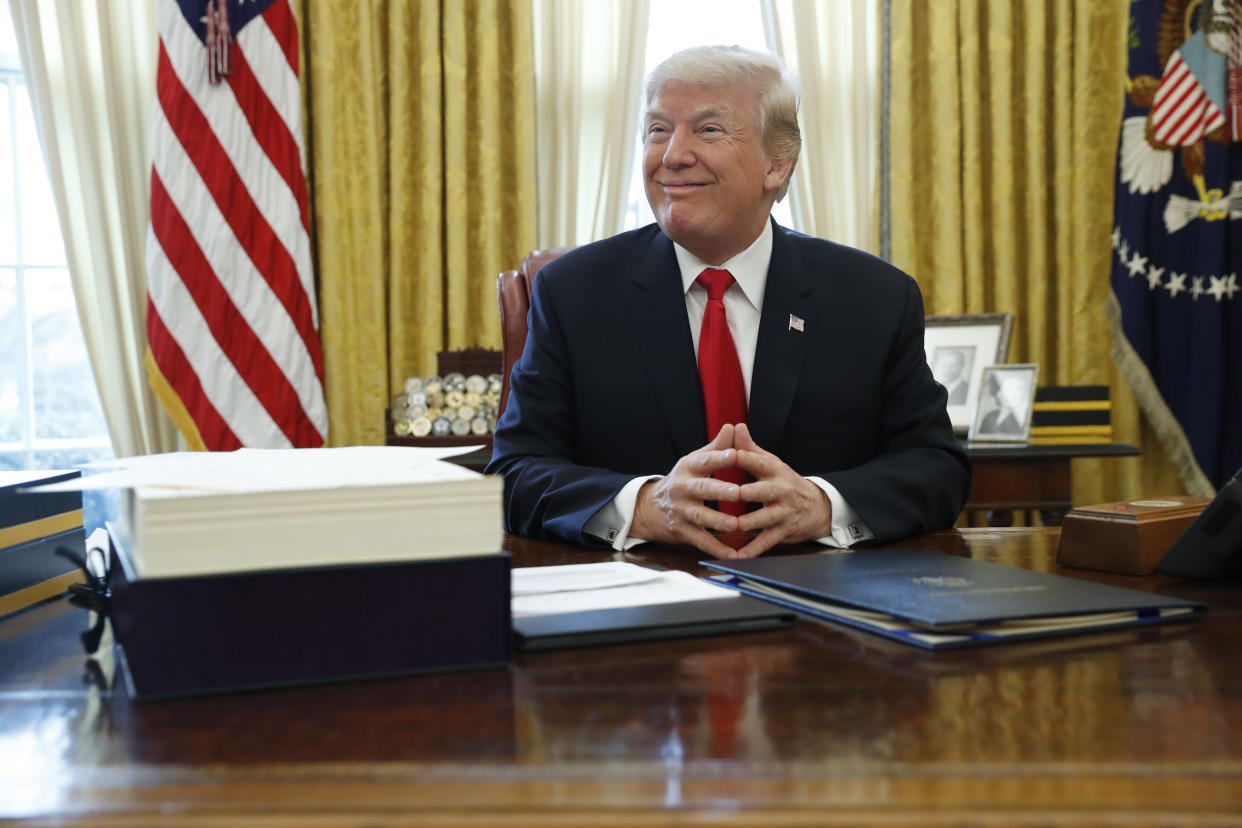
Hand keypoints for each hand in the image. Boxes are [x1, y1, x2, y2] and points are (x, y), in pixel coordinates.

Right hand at [630, 424, 745, 558]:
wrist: (651, 508)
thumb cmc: (683, 480)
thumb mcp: (695, 461)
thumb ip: (716, 447)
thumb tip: (733, 427)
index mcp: (689, 468)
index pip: (705, 460)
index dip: (720, 457)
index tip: (736, 454)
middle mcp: (682, 488)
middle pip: (702, 489)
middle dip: (721, 491)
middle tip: (739, 492)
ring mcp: (681, 511)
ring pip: (700, 517)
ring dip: (718, 522)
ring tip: (736, 525)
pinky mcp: (682, 531)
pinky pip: (701, 540)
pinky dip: (717, 548)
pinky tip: (733, 553)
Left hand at [731, 424, 832, 557]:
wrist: (818, 507)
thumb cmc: (784, 481)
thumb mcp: (771, 463)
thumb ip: (750, 448)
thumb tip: (736, 426)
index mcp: (775, 471)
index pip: (758, 461)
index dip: (744, 457)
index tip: (728, 453)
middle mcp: (780, 491)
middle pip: (763, 491)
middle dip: (748, 493)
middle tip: (733, 493)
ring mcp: (782, 512)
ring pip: (765, 518)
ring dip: (749, 522)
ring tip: (733, 525)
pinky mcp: (782, 531)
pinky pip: (766, 541)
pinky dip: (753, 549)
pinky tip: (738, 555)